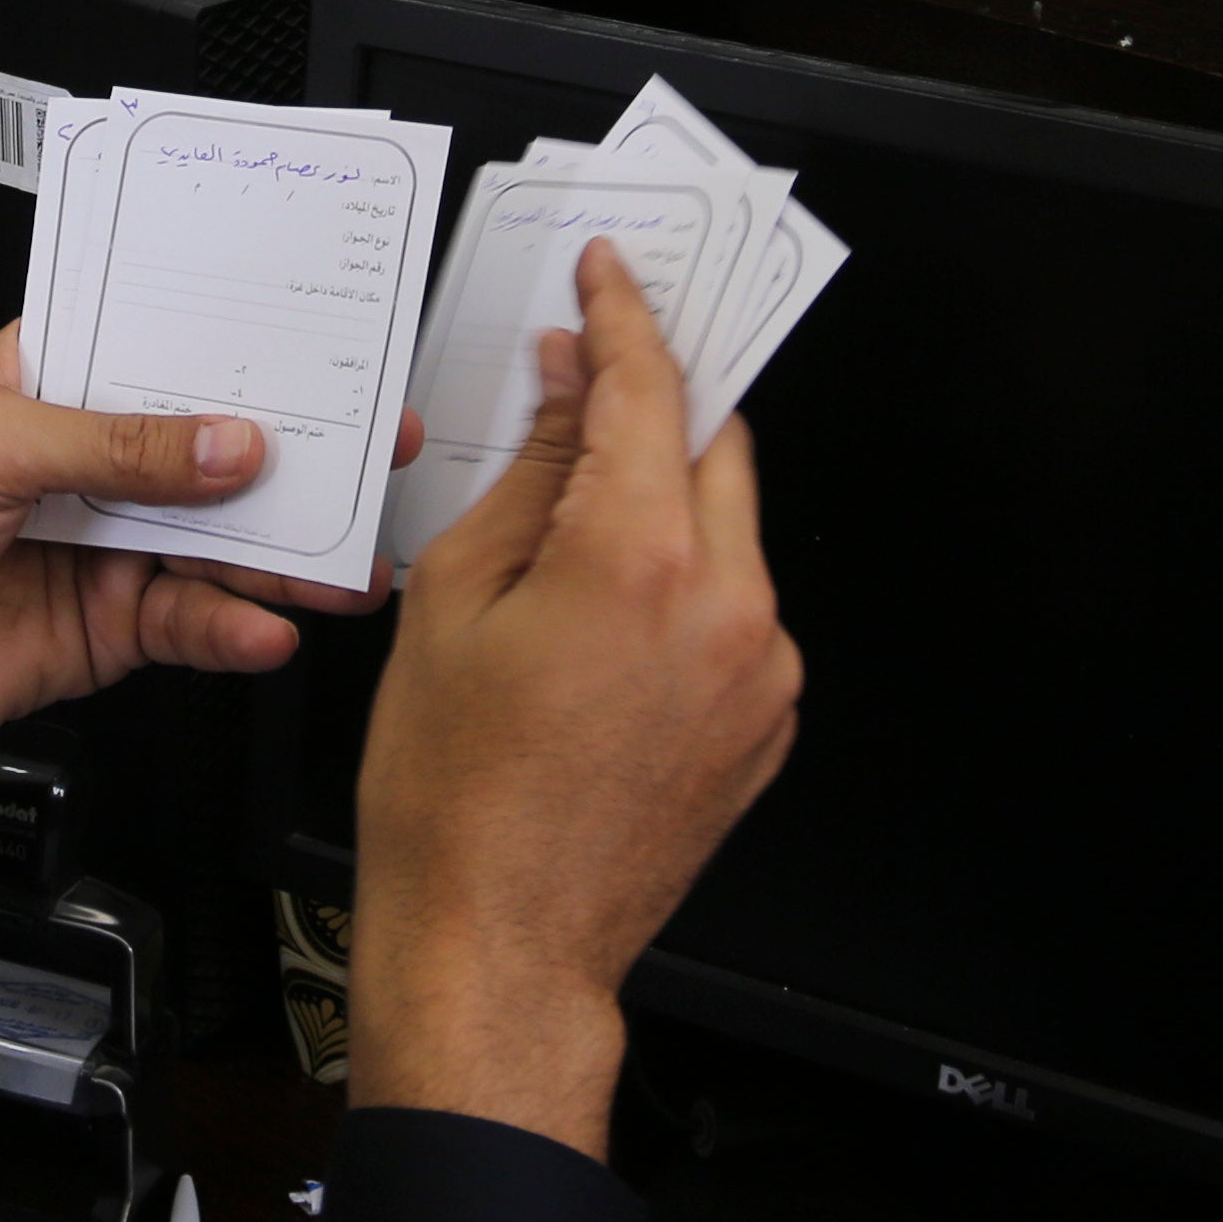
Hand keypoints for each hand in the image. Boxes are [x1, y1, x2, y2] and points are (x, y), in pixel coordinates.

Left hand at [0, 329, 406, 855]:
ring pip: (222, 541)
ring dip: (289, 553)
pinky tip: (266, 626)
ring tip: (346, 561)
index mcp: (55, 379)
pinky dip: (236, 627)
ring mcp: (107, 543)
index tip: (324, 337)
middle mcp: (92, 458)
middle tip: (376, 446)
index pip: (166, 344)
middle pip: (216, 447)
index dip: (243, 341)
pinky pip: (193, 622)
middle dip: (299, 449)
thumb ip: (112, 442)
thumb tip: (223, 442)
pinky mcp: (110, 626)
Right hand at [346, 243, 797, 1157]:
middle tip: (599, 383)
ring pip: (731, 532)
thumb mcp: (455, 602)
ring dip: (669, 505)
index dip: (627, 317)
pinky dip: (686, 589)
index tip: (614, 278)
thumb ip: (533, 477)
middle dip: (658, 407)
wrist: (500, 943)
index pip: (652, 390)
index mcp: (641, 561)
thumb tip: (570, 392)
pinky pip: (738, 612)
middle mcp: (729, 608)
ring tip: (574, 544)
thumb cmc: (453, 796)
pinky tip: (606, 625)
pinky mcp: (769, 723)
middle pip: (714, 448)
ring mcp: (763, 671)